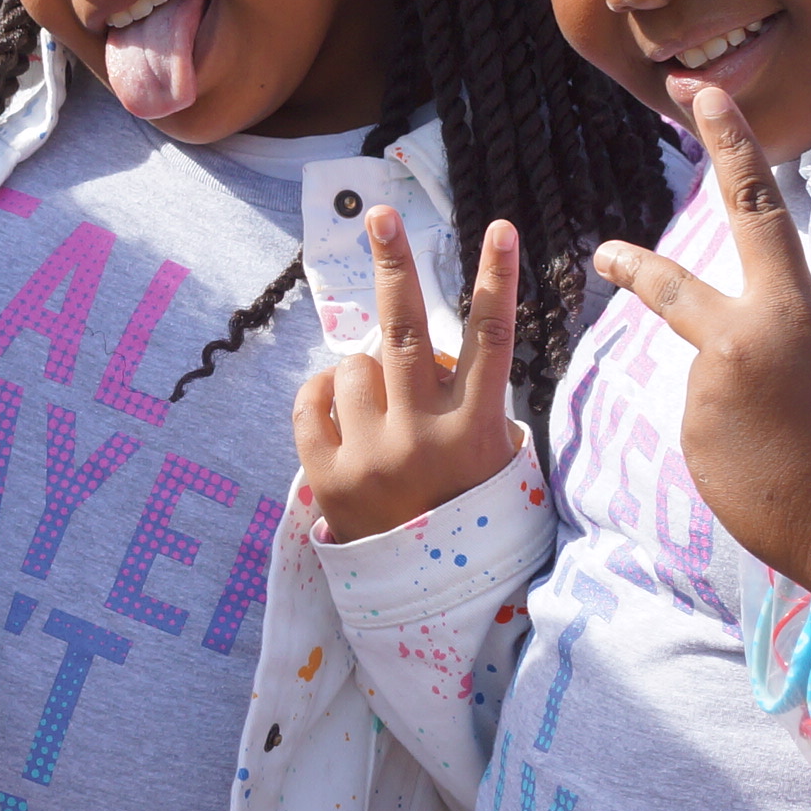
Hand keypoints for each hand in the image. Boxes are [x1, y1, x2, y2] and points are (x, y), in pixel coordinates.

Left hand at [293, 212, 520, 544]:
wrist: (428, 595)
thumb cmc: (468, 508)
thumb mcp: (493, 456)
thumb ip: (467, 396)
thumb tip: (424, 340)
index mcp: (475, 432)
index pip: (491, 339)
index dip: (496, 279)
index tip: (499, 225)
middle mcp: (422, 439)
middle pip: (404, 332)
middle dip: (393, 266)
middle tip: (378, 215)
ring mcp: (371, 458)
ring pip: (353, 368)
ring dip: (364, 374)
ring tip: (385, 416)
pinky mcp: (326, 477)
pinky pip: (310, 401)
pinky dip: (323, 396)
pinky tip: (343, 414)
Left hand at [586, 87, 810, 602]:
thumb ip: (793, 335)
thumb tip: (758, 344)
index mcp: (791, 313)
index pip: (755, 208)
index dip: (730, 145)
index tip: (701, 95)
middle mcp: (734, 346)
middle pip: (670, 291)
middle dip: (635, 268)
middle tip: (602, 252)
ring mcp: (704, 400)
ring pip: (713, 390)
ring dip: (746, 413)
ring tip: (796, 452)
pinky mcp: (692, 448)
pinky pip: (712, 436)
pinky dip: (740, 452)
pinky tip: (776, 477)